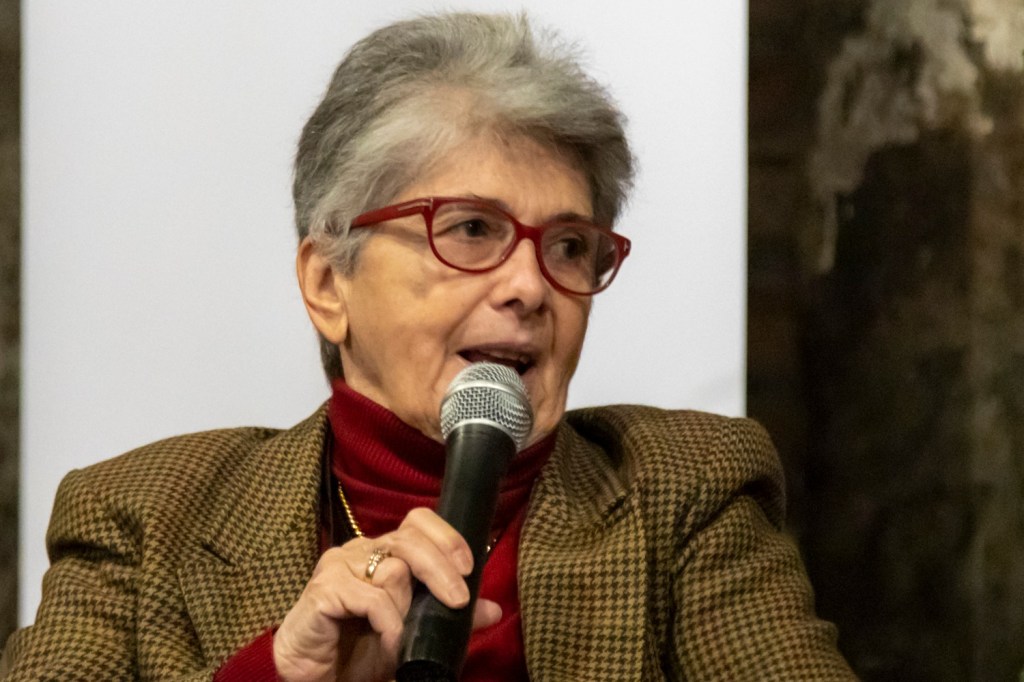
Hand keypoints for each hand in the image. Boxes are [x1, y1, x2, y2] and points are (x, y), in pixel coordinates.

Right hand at [272, 507, 501, 681]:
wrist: (313, 677)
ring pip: (393, 570)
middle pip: (410, 540)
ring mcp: (339, 565)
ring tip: (405, 638)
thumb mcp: (413, 633)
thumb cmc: (358, 650)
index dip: (446, 537)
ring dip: (408, 610)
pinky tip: (390, 644)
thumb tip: (493, 610)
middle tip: (459, 601)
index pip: (418, 521)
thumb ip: (448, 618)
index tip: (468, 568)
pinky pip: (371, 598)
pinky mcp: (323, 589)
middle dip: (441, 569)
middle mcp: (361, 550)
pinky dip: (388, 624)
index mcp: (383, 551)